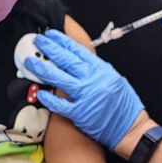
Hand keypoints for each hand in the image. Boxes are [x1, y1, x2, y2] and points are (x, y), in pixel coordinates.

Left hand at [25, 29, 143, 149]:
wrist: (131, 128)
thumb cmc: (125, 105)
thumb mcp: (115, 79)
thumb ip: (97, 70)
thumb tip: (80, 62)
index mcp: (102, 70)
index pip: (79, 50)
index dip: (63, 41)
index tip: (52, 34)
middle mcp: (93, 80)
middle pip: (66, 60)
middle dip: (50, 48)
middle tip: (38, 40)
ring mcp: (85, 96)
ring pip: (59, 78)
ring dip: (42, 68)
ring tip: (30, 61)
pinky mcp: (80, 113)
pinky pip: (60, 104)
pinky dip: (49, 98)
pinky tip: (40, 92)